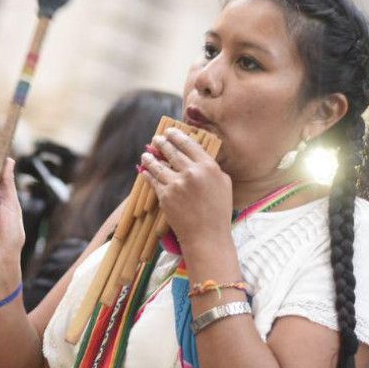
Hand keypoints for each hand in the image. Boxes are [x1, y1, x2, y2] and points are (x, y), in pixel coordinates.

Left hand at [139, 127, 232, 251]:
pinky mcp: (165, 196)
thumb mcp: (224, 185)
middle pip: (172, 151)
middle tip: (157, 139)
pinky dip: (147, 174)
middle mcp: (192, 172)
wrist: (207, 236)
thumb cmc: (218, 212)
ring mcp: (177, 184)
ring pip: (159, 165)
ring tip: (146, 154)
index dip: (178, 136)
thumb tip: (199, 157)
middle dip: (162, 143)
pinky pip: (153, 181)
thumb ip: (212, 169)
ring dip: (151, 157)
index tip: (171, 131)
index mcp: (209, 167)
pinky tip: (144, 170)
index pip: (189, 144)